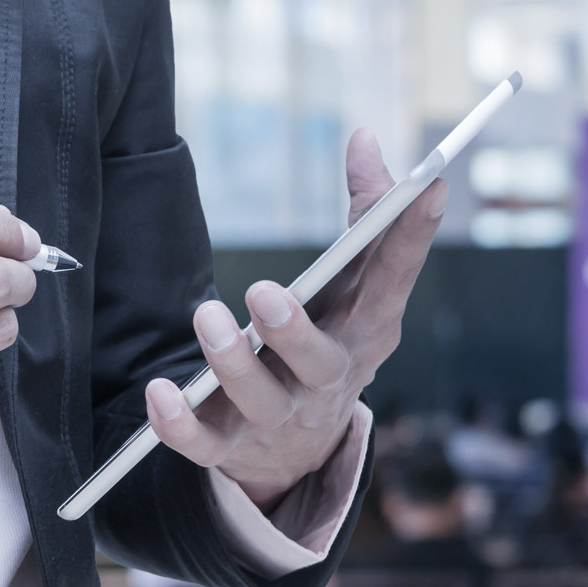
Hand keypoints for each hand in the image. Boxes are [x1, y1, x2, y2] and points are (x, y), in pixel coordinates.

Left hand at [146, 128, 445, 501]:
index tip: (428, 187)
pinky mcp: (233, 447)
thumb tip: (364, 138)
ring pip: (260, 401)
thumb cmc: (331, 335)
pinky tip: (160, 391)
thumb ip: (364, 211)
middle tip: (263, 292)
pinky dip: (180, 424)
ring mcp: (281, 417)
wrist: (301, 448)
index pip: (395, 282)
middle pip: (319, 361)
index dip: (414, 237)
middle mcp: (328, 379)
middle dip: (292, 331)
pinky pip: (205, 445)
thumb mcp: (356, 282)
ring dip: (231, 364)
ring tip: (208, 315)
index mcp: (367, 331)